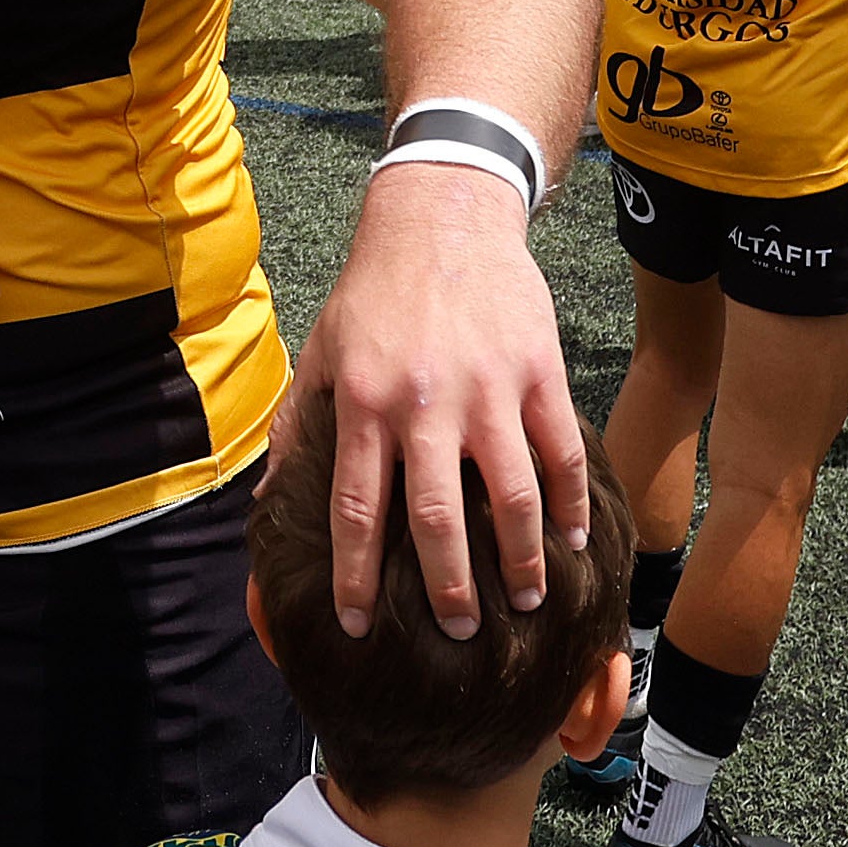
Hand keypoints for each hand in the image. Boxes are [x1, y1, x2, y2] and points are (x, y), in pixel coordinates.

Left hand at [275, 159, 585, 639]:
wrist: (442, 213)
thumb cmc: (375, 290)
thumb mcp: (321, 352)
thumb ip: (299, 430)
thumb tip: (270, 505)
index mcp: (366, 404)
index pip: (359, 510)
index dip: (357, 576)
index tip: (358, 627)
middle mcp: (426, 403)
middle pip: (438, 519)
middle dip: (448, 589)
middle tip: (459, 633)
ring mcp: (489, 389)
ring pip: (510, 494)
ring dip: (521, 557)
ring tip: (526, 599)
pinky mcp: (538, 371)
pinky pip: (561, 450)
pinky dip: (572, 502)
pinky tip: (577, 540)